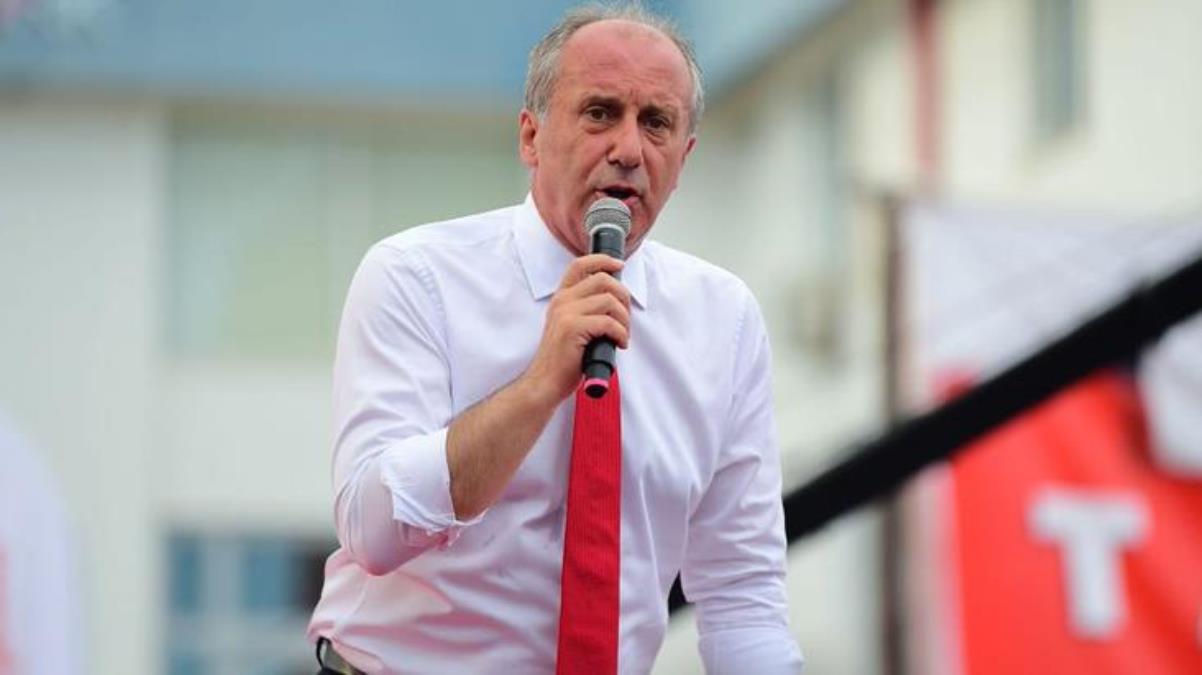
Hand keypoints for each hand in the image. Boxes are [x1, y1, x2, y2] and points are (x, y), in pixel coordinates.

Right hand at [521, 254, 630, 404]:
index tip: (619, 265)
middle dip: (623, 296)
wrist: (544, 382)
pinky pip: (609, 322)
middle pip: (602, 279)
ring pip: (609, 301)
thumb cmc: (563, 360)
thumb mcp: (570, 327)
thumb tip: (615, 301)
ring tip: (623, 335)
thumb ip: (585, 310)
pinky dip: (620, 334)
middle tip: (626, 318)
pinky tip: (619, 345)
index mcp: (562, 298)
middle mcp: (562, 301)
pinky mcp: (573, 328)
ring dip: (624, 319)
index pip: (580, 265)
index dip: (602, 260)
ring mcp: (566, 313)